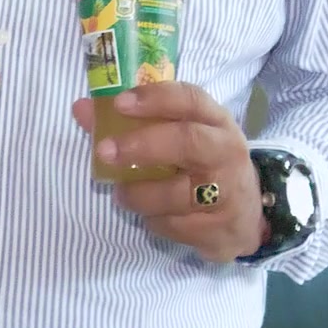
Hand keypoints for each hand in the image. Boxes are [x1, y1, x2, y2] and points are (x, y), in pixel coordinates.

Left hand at [71, 82, 266, 262]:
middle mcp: (226, 153)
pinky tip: (151, 215)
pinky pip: (176, 226)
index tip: (119, 103)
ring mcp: (227, 193)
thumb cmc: (202, 164)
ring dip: (140, 194)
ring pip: (178, 193)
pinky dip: (155, 221)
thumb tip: (80, 109)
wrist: (247, 215)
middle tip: (106, 151)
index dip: (154, 98)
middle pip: (188, 142)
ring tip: (121, 194)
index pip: (190, 99)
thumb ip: (131, 122)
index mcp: (216, 121)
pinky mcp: (219, 229)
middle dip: (143, 145)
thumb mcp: (179, 136)